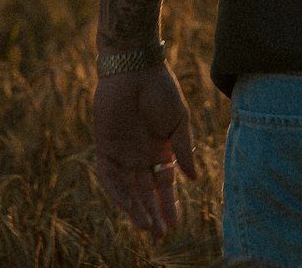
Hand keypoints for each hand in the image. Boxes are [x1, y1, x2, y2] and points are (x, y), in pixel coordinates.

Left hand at [93, 63, 197, 239]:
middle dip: (153, 212)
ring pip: (129, 189)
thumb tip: (194, 178)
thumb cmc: (161, 90)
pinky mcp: (106, 147)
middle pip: (146, 191)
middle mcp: (141, 155)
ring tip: (146, 226)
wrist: (135, 69)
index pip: (164, 183)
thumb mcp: (179, 121)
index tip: (175, 224)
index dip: (169, 203)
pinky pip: (110, 176)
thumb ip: (184, 149)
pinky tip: (129, 206)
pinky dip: (118, 192)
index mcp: (160, 148)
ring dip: (137, 208)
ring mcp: (123, 153)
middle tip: (160, 233)